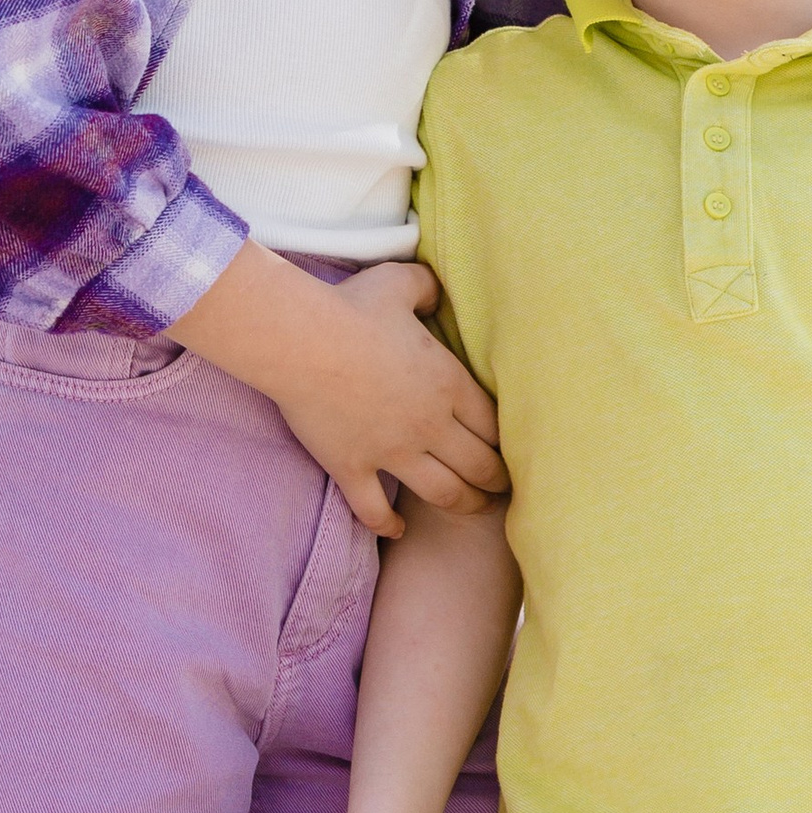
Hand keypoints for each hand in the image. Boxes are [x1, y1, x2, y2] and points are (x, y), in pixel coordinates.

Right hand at [275, 262, 504, 537]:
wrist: (301, 340)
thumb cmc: (352, 307)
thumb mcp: (400, 283)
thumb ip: (427, 288)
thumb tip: (436, 294)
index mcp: (448, 383)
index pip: (493, 425)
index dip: (507, 442)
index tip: (511, 451)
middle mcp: (429, 425)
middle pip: (478, 466)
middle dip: (496, 481)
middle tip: (503, 489)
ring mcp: (392, 452)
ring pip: (442, 493)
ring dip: (463, 505)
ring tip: (472, 509)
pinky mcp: (353, 468)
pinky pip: (375, 509)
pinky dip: (389, 524)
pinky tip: (399, 529)